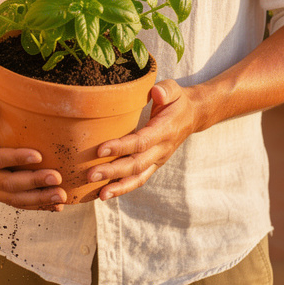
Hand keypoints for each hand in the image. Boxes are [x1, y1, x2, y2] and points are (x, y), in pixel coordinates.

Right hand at [0, 97, 68, 210]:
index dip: (15, 158)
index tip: (38, 155)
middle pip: (7, 184)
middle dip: (33, 182)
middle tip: (57, 177)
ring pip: (14, 199)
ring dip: (39, 199)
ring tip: (61, 196)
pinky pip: (18, 204)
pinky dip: (37, 206)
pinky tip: (56, 206)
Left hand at [86, 79, 197, 201]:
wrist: (193, 116)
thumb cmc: (177, 101)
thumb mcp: (174, 89)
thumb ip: (166, 90)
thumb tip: (156, 93)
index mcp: (164, 131)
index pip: (141, 142)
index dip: (120, 147)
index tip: (99, 150)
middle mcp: (162, 149)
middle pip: (136, 164)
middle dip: (113, 171)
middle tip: (90, 175)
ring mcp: (158, 160)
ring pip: (138, 177)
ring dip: (118, 187)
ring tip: (100, 195)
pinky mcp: (153, 164)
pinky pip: (138, 179)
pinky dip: (123, 188)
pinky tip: (105, 194)